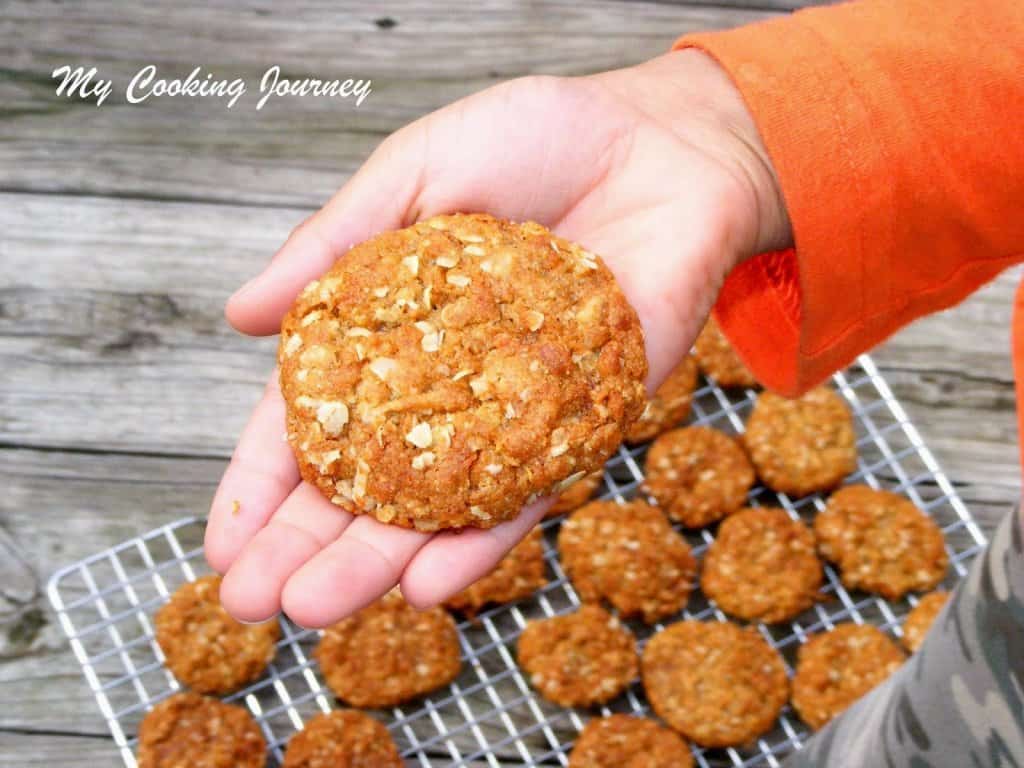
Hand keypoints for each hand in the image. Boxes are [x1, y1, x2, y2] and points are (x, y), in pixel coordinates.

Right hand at [204, 50, 788, 627]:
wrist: (665, 143)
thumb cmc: (538, 140)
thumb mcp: (415, 172)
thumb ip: (332, 246)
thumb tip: (235, 316)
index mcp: (389, 329)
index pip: (313, 416)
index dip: (264, 479)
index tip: (223, 542)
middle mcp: (443, 384)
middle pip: (365, 478)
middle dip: (305, 542)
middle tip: (251, 603)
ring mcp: (510, 411)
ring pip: (435, 504)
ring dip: (377, 560)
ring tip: (315, 607)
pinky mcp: (580, 422)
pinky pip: (527, 492)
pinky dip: (482, 538)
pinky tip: (428, 583)